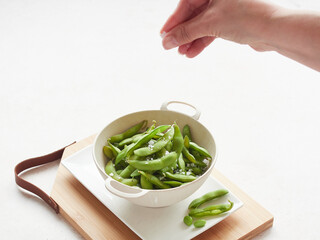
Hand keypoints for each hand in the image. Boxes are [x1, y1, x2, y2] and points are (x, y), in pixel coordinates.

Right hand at [160, 0, 276, 56]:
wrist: (274, 29)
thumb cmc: (247, 16)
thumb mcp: (210, 23)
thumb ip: (186, 32)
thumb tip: (167, 40)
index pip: (186, 2)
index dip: (174, 20)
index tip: (164, 34)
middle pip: (194, 14)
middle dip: (182, 32)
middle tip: (171, 46)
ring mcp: (227, 8)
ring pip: (202, 24)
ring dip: (191, 39)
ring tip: (182, 52)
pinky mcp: (232, 21)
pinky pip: (212, 31)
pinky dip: (202, 41)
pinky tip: (193, 52)